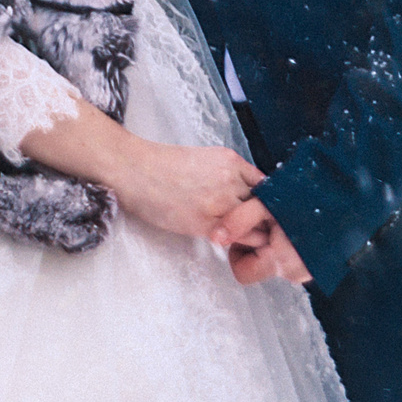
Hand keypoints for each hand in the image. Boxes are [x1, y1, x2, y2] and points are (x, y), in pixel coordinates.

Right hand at [108, 141, 262, 240]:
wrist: (136, 171)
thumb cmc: (162, 165)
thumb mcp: (202, 159)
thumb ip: (226, 174)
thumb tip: (241, 192)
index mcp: (230, 161)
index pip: (264, 184)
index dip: (264, 200)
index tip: (261, 210)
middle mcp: (231, 180)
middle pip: (264, 205)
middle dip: (262, 218)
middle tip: (259, 229)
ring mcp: (221, 202)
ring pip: (255, 224)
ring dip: (253, 233)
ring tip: (247, 239)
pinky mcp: (208, 223)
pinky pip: (238, 237)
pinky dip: (240, 242)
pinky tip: (232, 241)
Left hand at [212, 195, 310, 285]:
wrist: (352, 200)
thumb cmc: (312, 197)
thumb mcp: (268, 202)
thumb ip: (238, 220)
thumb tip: (215, 236)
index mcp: (280, 260)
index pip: (242, 273)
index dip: (237, 251)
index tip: (244, 230)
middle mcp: (295, 271)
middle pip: (258, 266)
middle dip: (254, 245)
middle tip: (262, 221)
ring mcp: (308, 269)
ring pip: (274, 261)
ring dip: (272, 243)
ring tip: (280, 219)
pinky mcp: (317, 262)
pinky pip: (292, 257)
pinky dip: (287, 243)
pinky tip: (293, 223)